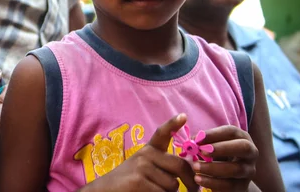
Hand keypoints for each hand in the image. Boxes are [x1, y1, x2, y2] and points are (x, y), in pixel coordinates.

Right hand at [81, 114, 198, 191]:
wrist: (104, 191)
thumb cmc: (129, 184)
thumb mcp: (144, 169)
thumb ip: (163, 166)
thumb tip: (189, 170)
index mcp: (148, 151)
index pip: (161, 133)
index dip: (172, 124)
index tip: (183, 116)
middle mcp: (145, 155)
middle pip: (179, 165)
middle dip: (191, 181)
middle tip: (195, 190)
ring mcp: (141, 167)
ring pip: (173, 184)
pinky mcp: (138, 181)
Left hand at [191, 126, 257, 190]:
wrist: (229, 178)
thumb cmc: (218, 155)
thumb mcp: (213, 146)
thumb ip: (204, 142)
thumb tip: (192, 141)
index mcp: (242, 138)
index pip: (232, 131)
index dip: (214, 134)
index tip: (198, 138)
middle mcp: (251, 153)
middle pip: (243, 147)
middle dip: (222, 148)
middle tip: (202, 151)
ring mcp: (249, 171)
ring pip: (236, 169)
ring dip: (213, 168)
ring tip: (195, 167)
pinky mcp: (243, 186)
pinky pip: (230, 185)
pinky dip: (212, 182)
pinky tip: (199, 179)